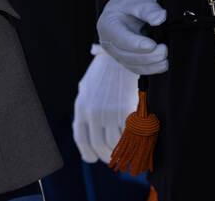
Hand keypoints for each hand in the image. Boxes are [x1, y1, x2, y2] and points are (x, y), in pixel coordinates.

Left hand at [72, 46, 139, 162]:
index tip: (94, 158)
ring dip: (120, 150)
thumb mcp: (86, 89)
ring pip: (114, 143)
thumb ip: (83, 109)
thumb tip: (84, 129)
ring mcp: (109, 112)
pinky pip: (127, 134)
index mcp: (81, 107)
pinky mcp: (125, 110)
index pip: (82, 139)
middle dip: (106, 155)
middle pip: (98, 145)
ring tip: (125, 150)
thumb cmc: (103, 73)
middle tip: (113, 158)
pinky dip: (131, 140)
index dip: (88, 153)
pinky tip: (133, 139)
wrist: (120, 55)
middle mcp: (93, 112)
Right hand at [98, 0, 167, 74]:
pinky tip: (162, 64)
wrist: (124, 10)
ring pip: (132, 65)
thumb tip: (160, 18)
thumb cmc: (129, 4)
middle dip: (147, 56)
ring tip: (166, 59)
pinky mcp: (125, 60)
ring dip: (150, 65)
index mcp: (108, 25)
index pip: (121, 39)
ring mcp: (116, 53)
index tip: (153, 45)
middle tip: (164, 50)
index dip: (137, 44)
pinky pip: (137, 69)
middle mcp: (109, 42)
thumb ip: (148, 8)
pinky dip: (150, 69)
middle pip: (126, 55)